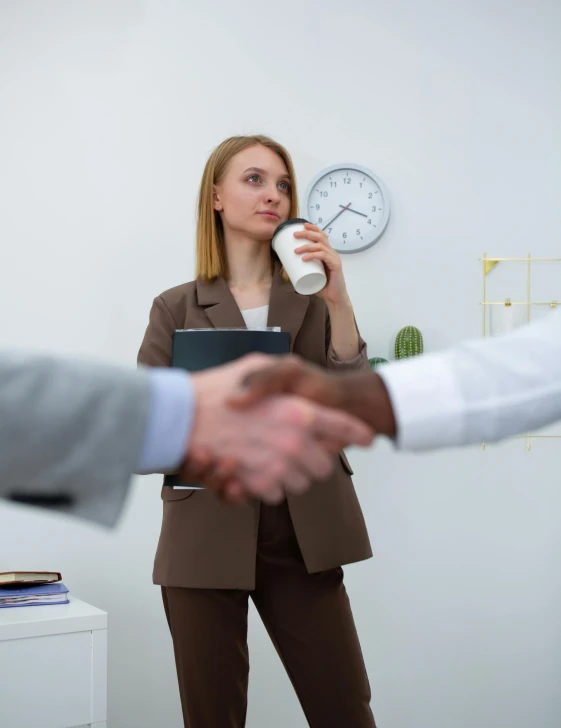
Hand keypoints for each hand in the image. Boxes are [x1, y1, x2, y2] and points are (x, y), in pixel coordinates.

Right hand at [180, 354, 374, 503]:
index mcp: (299, 412)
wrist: (179, 416)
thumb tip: (307, 403)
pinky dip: (271, 484)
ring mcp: (275, 467)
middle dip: (317, 457)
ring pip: (303, 482)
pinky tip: (257, 467)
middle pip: (325, 465)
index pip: (344, 427)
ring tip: (275, 456)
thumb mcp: (256, 364)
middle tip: (302, 446)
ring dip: (294, 472)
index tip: (366, 436)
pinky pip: (277, 493)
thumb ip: (284, 377)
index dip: (357, 432)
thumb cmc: (217, 386)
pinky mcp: (256, 485)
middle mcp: (293, 443)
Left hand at [293, 223, 348, 305]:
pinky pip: (323, 257)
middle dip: (307, 234)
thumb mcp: (311, 275)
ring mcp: (334, 259)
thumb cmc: (323, 286)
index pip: (322, 235)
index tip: (302, 225)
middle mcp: (332, 253)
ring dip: (307, 246)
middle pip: (320, 237)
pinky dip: (313, 256)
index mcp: (328, 252)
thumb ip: (302, 270)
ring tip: (295, 250)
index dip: (313, 228)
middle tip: (294, 235)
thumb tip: (286, 267)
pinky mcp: (336, 266)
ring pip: (320, 246)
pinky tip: (305, 258)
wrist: (334, 298)